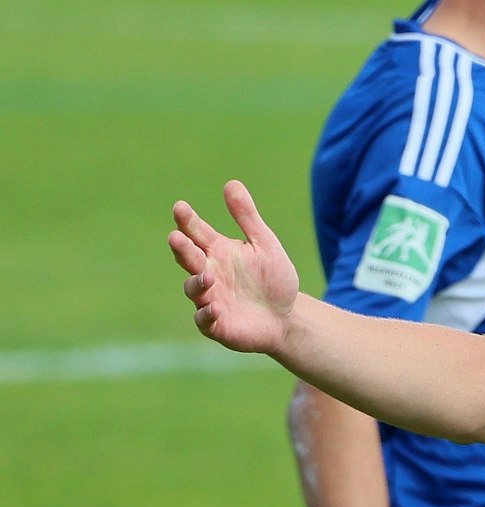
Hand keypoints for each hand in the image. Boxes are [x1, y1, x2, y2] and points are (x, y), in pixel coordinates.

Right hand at [168, 181, 300, 352]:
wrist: (287, 316)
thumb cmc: (273, 279)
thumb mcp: (265, 245)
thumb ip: (247, 217)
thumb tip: (231, 183)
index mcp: (218, 251)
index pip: (197, 232)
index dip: (188, 221)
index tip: (180, 207)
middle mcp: (208, 273)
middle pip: (188, 258)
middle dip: (181, 248)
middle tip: (175, 237)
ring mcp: (209, 298)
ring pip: (193, 288)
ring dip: (196, 282)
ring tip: (206, 275)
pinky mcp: (216, 324)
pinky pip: (204, 319)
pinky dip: (207, 313)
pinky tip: (214, 307)